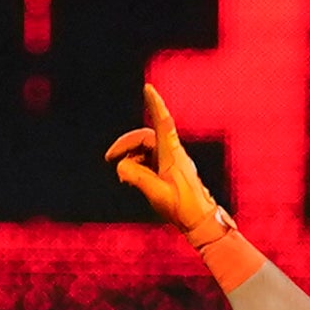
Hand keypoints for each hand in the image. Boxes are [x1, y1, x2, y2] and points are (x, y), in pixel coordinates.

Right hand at [104, 85, 232, 247]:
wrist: (200, 221)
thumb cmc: (182, 208)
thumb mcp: (156, 193)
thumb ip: (136, 177)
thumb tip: (121, 166)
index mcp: (173, 154)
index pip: (163, 122)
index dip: (155, 104)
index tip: (148, 88)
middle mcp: (173, 154)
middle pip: (145, 138)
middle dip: (126, 144)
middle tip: (109, 157)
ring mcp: (172, 162)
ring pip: (145, 150)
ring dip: (131, 159)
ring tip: (123, 176)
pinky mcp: (170, 171)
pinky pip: (149, 161)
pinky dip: (137, 167)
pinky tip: (132, 180)